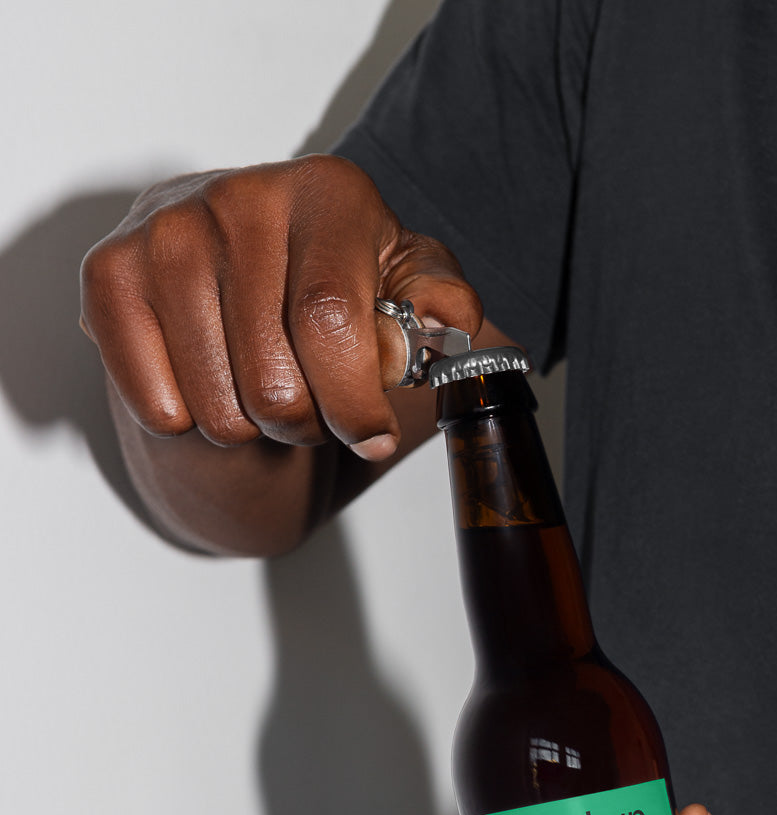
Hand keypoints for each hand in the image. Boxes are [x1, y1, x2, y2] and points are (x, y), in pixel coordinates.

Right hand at [79, 155, 481, 458]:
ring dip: (249, 427)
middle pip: (274, 380)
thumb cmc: (333, 285)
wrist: (238, 273)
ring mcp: (167, 232)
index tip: (371, 436)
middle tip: (313, 406)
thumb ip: (439, 303)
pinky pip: (160, 406)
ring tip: (260, 388)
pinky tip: (206, 378)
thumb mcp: (404, 288)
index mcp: (329, 193)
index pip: (330, 321)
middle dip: (306, 424)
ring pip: (217, 406)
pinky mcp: (109, 274)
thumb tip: (444, 322)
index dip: (353, 402)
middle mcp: (241, 197)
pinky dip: (188, 421)